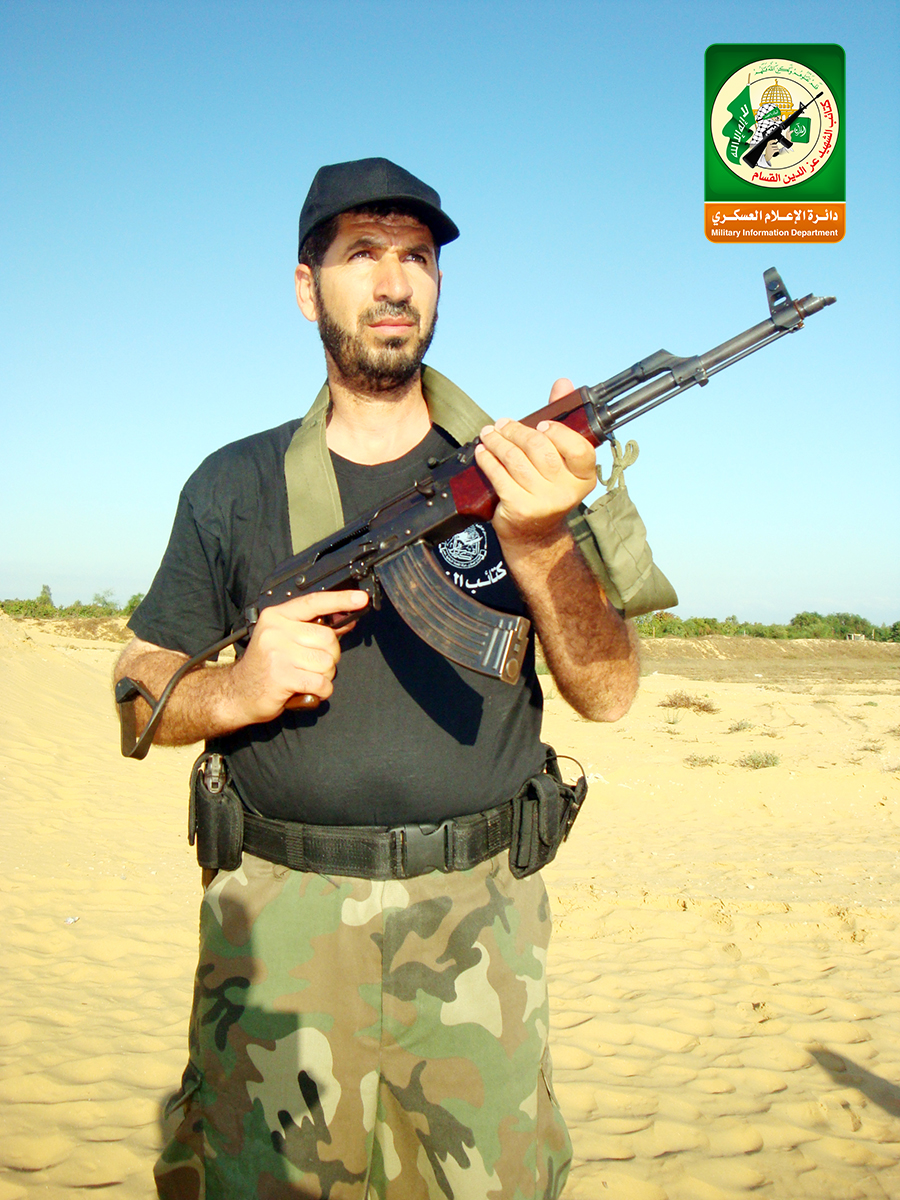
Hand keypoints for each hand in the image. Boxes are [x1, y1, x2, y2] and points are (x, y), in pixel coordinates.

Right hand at [230, 589, 368, 721]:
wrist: (238, 693)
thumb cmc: (267, 665)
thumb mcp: (285, 639)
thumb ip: (313, 629)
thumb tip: (346, 620)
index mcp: (277, 616)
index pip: (313, 602)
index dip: (339, 600)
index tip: (359, 598)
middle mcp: (276, 630)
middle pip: (328, 638)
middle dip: (330, 656)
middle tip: (312, 665)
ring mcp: (277, 653)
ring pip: (327, 663)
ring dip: (324, 676)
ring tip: (304, 677)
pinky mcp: (281, 676)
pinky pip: (320, 683)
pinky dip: (320, 691)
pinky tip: (305, 690)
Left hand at [474, 378, 596, 551]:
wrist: (533, 534)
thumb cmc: (546, 488)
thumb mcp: (559, 460)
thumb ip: (561, 422)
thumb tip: (563, 384)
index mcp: (584, 477)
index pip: (579, 449)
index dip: (558, 432)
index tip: (540, 424)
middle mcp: (567, 491)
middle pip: (540, 449)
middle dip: (516, 431)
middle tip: (502, 424)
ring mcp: (544, 501)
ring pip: (515, 460)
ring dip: (497, 442)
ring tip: (488, 433)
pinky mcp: (520, 508)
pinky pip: (499, 475)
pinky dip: (487, 460)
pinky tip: (482, 451)